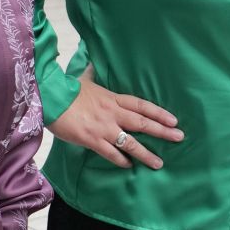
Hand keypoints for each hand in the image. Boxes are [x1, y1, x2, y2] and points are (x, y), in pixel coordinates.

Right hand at [46, 63, 183, 169]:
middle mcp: (113, 113)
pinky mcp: (92, 140)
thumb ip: (90, 74)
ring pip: (131, 142)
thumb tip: (92, 64)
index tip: (174, 119)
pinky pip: (111, 153)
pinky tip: (128, 166)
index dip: (158, 112)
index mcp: (112, 98)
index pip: (141, 105)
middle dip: (162, 131)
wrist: (50, 99)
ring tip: (159, 163)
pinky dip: (121, 160)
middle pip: (142, 123)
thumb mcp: (82, 80)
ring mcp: (104, 128)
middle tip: (179, 137)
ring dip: (146, 154)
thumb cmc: (66, 90)